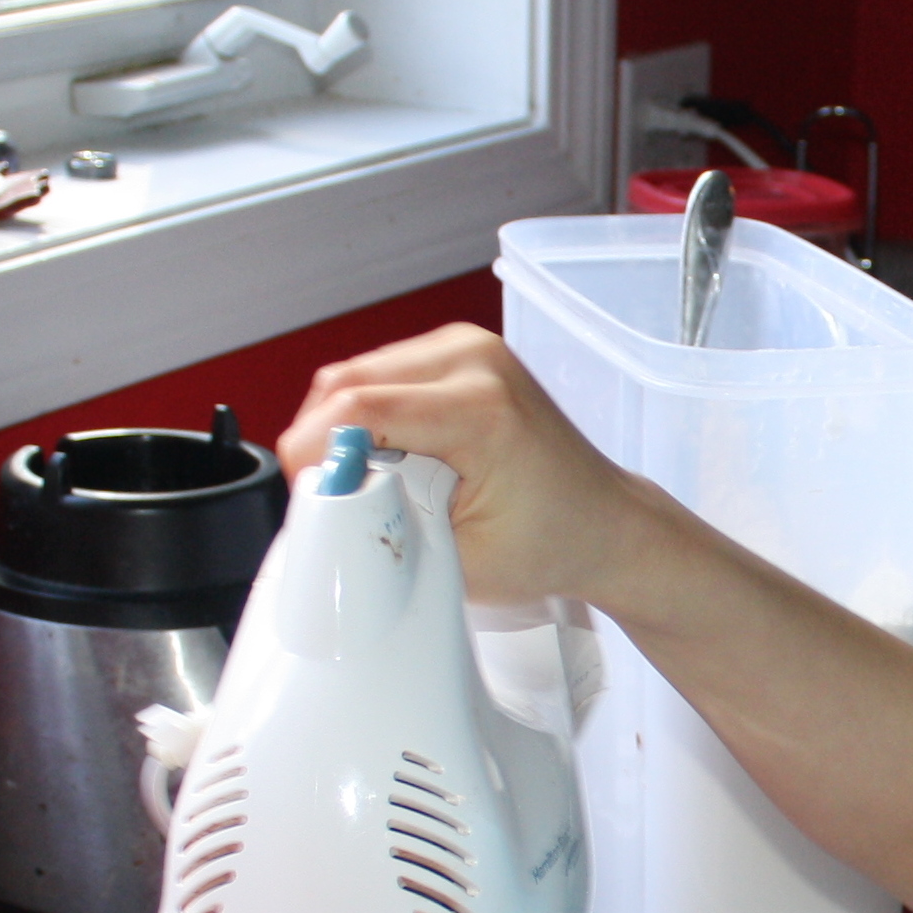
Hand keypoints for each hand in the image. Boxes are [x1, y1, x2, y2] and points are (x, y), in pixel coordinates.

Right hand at [281, 324, 655, 606]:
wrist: (605, 524)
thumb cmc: (552, 545)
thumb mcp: (457, 563)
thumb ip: (383, 534)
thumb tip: (322, 515)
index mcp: (480, 409)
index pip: (358, 410)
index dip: (314, 454)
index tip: (308, 497)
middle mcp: (475, 361)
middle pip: (347, 383)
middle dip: (322, 443)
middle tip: (328, 496)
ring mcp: (469, 348)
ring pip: (356, 373)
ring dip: (340, 427)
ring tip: (361, 481)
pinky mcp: (461, 352)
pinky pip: (382, 373)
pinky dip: (364, 414)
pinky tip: (383, 457)